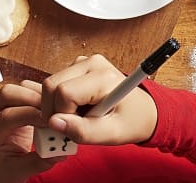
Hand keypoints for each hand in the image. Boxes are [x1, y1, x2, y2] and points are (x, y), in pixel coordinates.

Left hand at [0, 81, 60, 182]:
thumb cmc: (2, 169)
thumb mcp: (19, 171)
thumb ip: (39, 162)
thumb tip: (61, 153)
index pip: (7, 116)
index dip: (30, 114)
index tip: (49, 120)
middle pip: (7, 94)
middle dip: (31, 97)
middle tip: (53, 109)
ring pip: (14, 89)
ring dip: (34, 93)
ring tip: (53, 106)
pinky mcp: (8, 104)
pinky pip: (21, 92)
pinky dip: (35, 94)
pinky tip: (49, 104)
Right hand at [41, 54, 157, 145]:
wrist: (144, 111)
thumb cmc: (132, 122)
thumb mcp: (112, 134)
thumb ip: (83, 131)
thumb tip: (53, 122)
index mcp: (103, 77)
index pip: (64, 92)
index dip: (63, 114)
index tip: (75, 128)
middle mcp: (91, 63)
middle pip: (52, 84)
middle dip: (55, 109)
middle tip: (72, 125)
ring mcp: (83, 61)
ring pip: (51, 84)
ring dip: (58, 105)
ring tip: (80, 116)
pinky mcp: (77, 65)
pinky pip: (56, 83)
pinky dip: (61, 99)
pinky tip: (79, 107)